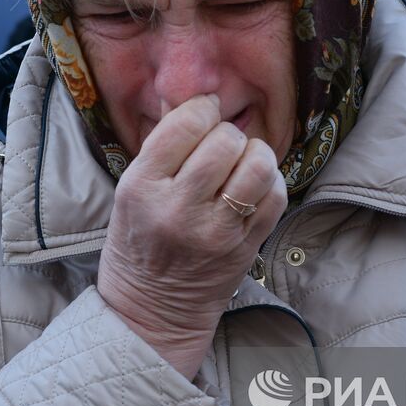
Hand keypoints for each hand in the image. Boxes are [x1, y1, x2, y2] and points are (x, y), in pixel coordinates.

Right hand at [97, 94, 287, 376]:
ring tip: (242, 161)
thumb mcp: (130, 190)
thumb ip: (163, 145)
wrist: (153, 310)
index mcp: (142, 188)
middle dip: (227, 134)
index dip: (202, 109)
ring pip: (257, 165)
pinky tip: (252, 186)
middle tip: (220, 145)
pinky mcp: (245, 248)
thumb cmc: (138, 242)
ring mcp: (216, 232)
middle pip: (225, 141)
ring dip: (254, 154)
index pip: (185, 125)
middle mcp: (179, 209)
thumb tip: (195, 96)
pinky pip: (275, 196)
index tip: (204, 112)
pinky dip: (269, 181)